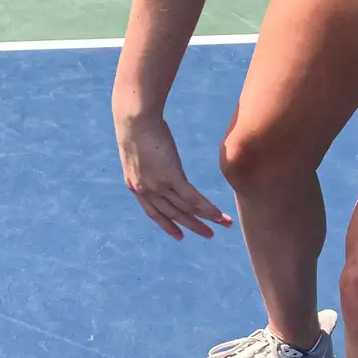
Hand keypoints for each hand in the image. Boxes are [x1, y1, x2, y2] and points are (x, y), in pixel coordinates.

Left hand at [115, 113, 232, 240]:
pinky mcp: (171, 177)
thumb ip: (148, 164)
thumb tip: (158, 161)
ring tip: (222, 225)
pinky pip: (192, 198)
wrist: (134, 121)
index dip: (167, 225)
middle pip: (173, 214)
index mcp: (135, 186)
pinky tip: (218, 215)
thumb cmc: (136, 128)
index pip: (153, 212)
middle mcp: (146, 190)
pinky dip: (207, 209)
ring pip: (186, 208)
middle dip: (192, 226)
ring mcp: (158, 185)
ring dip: (206, 219)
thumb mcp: (138, 152)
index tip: (179, 236)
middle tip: (208, 235)